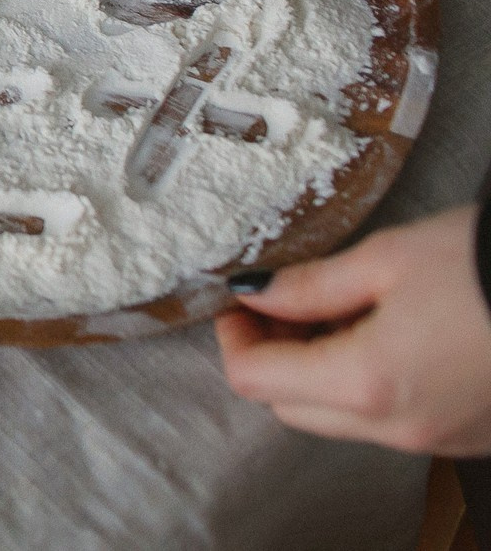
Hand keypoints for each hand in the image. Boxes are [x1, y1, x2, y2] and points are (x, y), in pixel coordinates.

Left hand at [216, 205, 490, 455]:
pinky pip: (392, 421)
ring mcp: (436, 441)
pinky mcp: (466, 436)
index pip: (255, 381)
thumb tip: (251, 294)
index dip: (233, 337)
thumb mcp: (389, 258)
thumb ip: (309, 285)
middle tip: (283, 302)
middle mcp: (398, 429)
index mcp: (366, 384)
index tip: (238, 300)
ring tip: (343, 308)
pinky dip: (370, 384)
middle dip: (273, 357)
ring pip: (342, 419)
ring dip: (321, 371)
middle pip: (291, 409)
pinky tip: (390, 333)